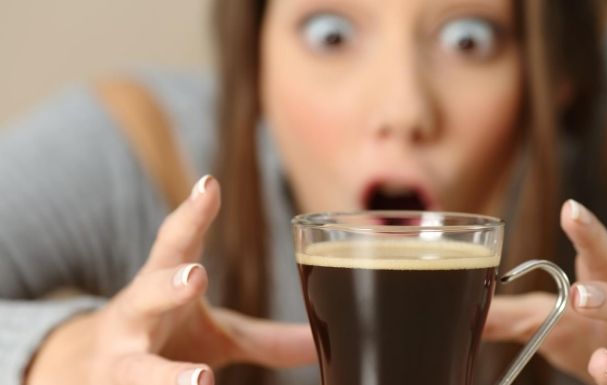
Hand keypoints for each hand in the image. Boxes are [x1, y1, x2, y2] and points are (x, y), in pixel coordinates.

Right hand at [27, 175, 315, 384]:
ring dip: (167, 374)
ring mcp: (119, 359)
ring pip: (136, 368)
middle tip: (196, 277)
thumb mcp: (216, 335)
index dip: (192, 214)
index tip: (209, 185)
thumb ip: (266, 338)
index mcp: (162, 284)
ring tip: (202, 379)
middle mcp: (136, 316)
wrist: (89, 371)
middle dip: (169, 286)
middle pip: (146, 295)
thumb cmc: (165, 340)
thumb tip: (321, 342)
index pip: (176, 242)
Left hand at [484, 200, 606, 384]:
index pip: (599, 256)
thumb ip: (510, 315)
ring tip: (600, 360)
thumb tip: (462, 310)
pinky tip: (604, 377)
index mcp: (604, 290)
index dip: (588, 232)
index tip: (570, 208)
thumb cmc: (593, 334)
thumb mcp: (553, 319)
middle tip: (580, 296)